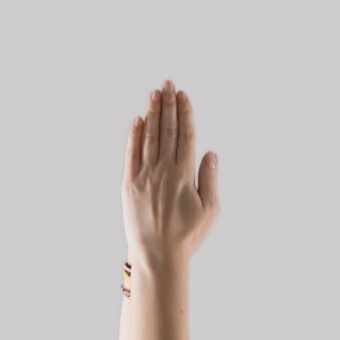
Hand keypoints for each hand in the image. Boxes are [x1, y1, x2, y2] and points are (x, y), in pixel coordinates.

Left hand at [122, 78, 218, 264]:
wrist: (158, 256)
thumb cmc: (186, 236)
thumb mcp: (209, 211)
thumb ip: (209, 180)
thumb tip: (211, 153)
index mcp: (184, 174)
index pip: (186, 135)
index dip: (185, 113)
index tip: (184, 96)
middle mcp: (164, 170)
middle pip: (167, 130)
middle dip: (168, 105)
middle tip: (168, 84)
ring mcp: (145, 176)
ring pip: (149, 137)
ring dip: (152, 113)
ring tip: (154, 93)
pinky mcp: (129, 185)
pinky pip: (131, 154)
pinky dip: (134, 136)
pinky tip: (137, 120)